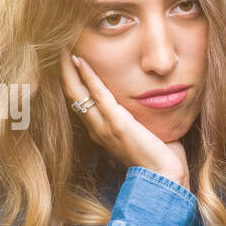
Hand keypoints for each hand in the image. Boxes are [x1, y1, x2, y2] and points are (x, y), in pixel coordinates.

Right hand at [61, 51, 188, 187]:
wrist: (164, 178)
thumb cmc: (160, 158)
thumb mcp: (145, 132)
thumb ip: (139, 117)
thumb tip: (147, 99)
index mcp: (102, 132)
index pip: (81, 101)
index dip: (73, 79)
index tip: (70, 58)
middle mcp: (97, 129)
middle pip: (72, 94)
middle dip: (64, 70)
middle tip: (60, 47)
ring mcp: (104, 127)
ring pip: (78, 93)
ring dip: (70, 68)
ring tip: (65, 47)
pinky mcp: (117, 124)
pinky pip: (98, 95)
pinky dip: (89, 76)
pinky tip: (81, 60)